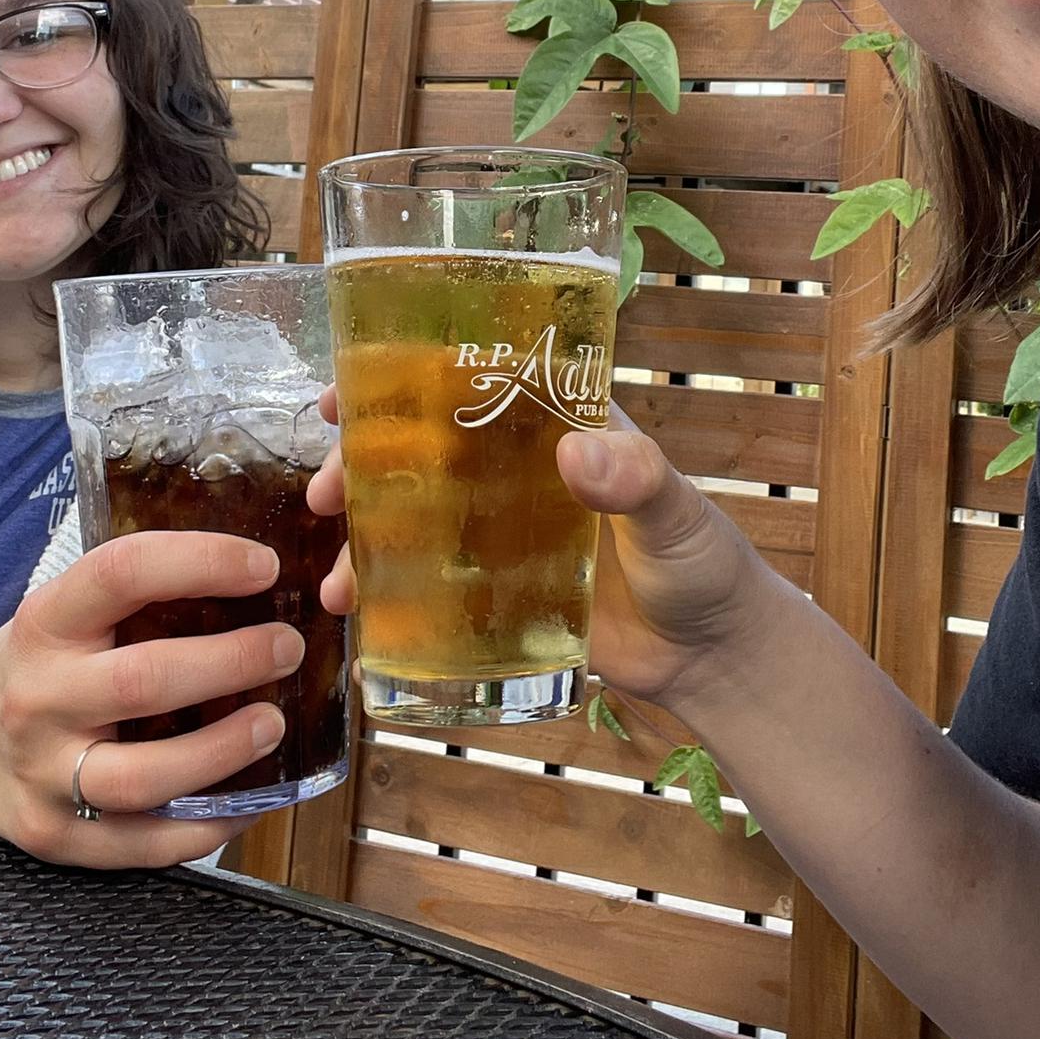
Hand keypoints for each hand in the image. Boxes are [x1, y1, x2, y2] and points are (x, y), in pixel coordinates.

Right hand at [0, 530, 303, 867]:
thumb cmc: (39, 664)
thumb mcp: (65, 611)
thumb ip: (142, 596)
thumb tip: (264, 577)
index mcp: (44, 623)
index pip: (122, 573)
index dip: (202, 562)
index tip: (264, 567)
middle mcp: (38, 697)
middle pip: (145, 681)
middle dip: (232, 662)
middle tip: (286, 648)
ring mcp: (43, 775)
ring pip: (145, 777)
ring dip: (225, 751)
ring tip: (273, 724)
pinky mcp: (55, 837)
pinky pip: (144, 845)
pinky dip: (208, 825)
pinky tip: (250, 799)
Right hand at [308, 386, 766, 716]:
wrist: (716, 658)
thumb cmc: (705, 565)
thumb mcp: (675, 511)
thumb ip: (636, 478)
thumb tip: (575, 454)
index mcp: (554, 429)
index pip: (466, 384)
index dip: (400, 380)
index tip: (342, 392)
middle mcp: (516, 477)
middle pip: (420, 455)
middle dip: (360, 467)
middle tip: (324, 492)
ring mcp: (502, 540)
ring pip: (414, 525)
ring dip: (365, 543)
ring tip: (339, 581)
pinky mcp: (500, 601)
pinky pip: (432, 596)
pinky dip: (390, 608)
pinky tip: (359, 631)